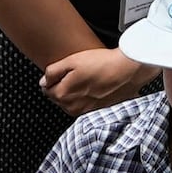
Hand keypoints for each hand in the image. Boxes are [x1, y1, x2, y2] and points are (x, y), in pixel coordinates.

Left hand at [39, 46, 157, 113]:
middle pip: (58, 98)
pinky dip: (85, 98)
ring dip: (74, 93)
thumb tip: (43, 81)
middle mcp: (73, 107)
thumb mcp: (72, 61)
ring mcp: (85, 111)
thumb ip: (53, 72)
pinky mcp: (97, 111)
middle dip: (62, 86)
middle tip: (74, 73)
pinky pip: (83, 105)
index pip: (46, 90)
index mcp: (63, 95)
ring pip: (71, 103)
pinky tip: (94, 86)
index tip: (59, 72)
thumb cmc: (102, 64)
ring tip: (85, 79)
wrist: (128, 70)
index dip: (51, 79)